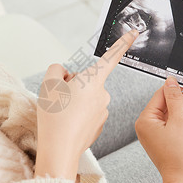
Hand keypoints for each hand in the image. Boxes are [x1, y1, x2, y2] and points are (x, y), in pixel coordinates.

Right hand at [34, 30, 138, 180]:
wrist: (60, 150)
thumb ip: (57, 70)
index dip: (123, 42)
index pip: (111, 56)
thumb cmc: (55, 117)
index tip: (135, 32)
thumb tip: (66, 75)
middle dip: (73, 84)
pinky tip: (68, 122)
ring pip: (86, 96)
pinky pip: (87, 111)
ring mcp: (102, 110)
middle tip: (59, 97)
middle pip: (87, 80)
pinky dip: (77, 113)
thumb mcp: (48, 84)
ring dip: (74, 99)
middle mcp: (103, 94)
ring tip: (62, 112)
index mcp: (93, 80)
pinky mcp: (99, 124)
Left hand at [135, 77, 182, 182]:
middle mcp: (149, 126)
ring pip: (176, 112)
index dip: (179, 88)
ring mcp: (158, 133)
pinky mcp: (168, 139)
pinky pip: (178, 122)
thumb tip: (170, 82)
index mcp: (145, 120)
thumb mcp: (180, 120)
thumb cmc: (181, 157)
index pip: (161, 95)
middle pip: (170, 103)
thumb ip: (175, 99)